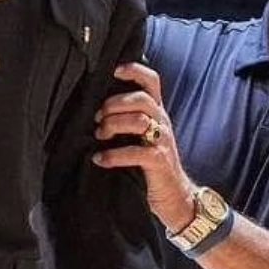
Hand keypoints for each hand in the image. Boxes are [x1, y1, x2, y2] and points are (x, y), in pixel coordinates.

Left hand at [92, 61, 194, 232]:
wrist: (175, 197)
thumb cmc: (150, 165)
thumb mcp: (140, 137)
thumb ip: (126, 120)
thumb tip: (93, 109)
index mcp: (156, 113)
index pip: (152, 81)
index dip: (135, 71)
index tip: (114, 70)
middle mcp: (161, 122)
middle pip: (141, 99)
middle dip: (114, 104)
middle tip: (97, 118)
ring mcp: (162, 142)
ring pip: (139, 120)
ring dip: (113, 125)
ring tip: (99, 136)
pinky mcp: (159, 162)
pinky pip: (136, 152)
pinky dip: (113, 155)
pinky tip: (100, 159)